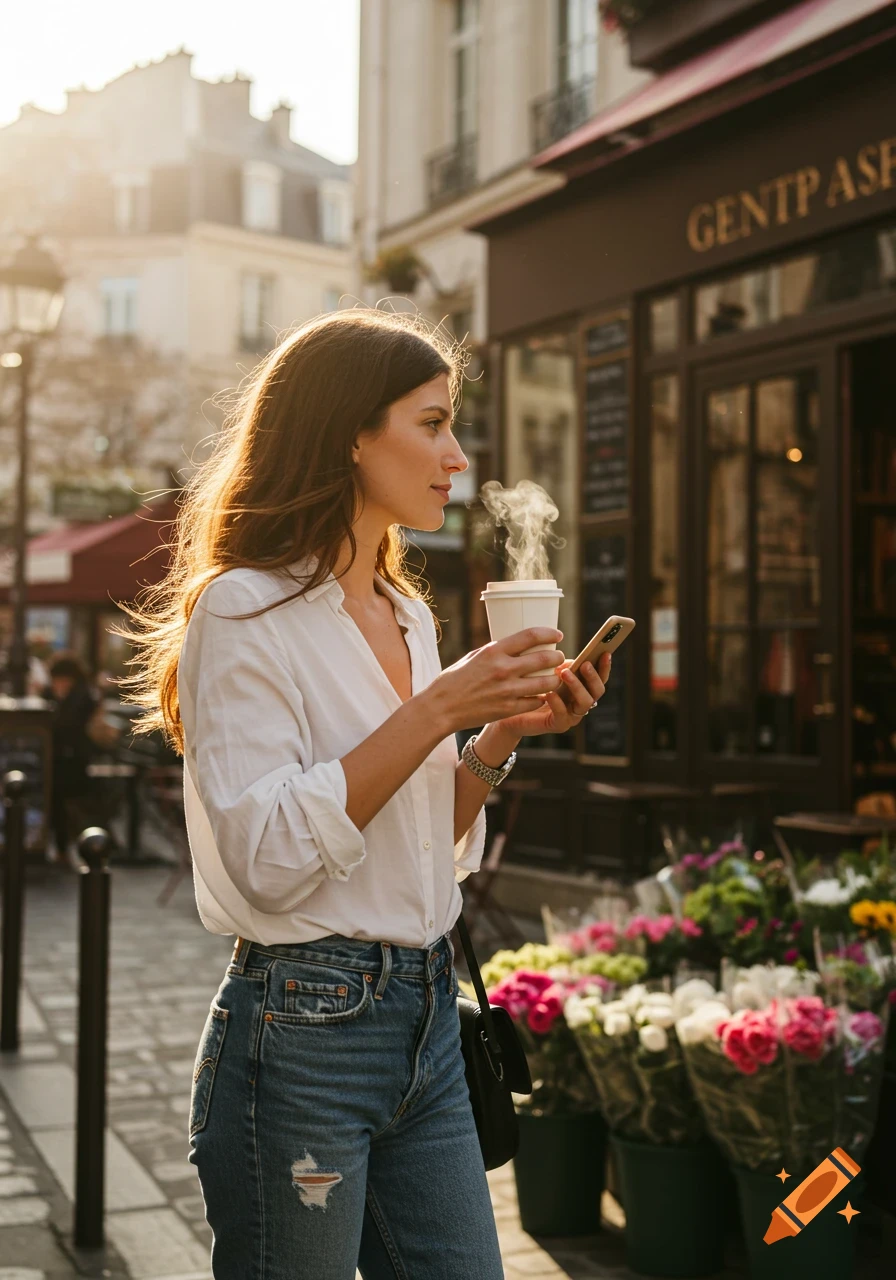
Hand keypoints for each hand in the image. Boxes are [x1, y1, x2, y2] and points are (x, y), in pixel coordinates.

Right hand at [424, 627, 565, 732]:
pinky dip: (541, 697)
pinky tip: (540, 695)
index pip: (530, 636)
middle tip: (559, 657)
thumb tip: (516, 646)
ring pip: (546, 683)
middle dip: (557, 657)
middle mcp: (503, 669)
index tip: (558, 635)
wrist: (441, 708)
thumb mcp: (474, 657)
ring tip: (554, 677)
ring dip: (554, 679)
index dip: (549, 633)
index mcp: (494, 652)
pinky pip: (536, 702)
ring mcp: (508, 691)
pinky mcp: (509, 709)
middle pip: (544, 658)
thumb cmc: (454, 680)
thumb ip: (496, 651)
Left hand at [496, 651, 610, 737]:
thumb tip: (572, 657)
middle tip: (584, 665)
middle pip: (598, 691)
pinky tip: (550, 694)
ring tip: (565, 674)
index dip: (604, 667)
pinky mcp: (558, 725)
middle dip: (593, 677)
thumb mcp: (548, 672)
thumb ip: (562, 666)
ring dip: (577, 686)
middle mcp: (580, 701)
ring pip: (585, 703)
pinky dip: (558, 704)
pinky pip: (563, 715)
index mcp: (582, 687)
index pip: (600, 677)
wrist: (512, 709)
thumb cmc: (531, 688)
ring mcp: (572, 715)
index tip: (605, 653)